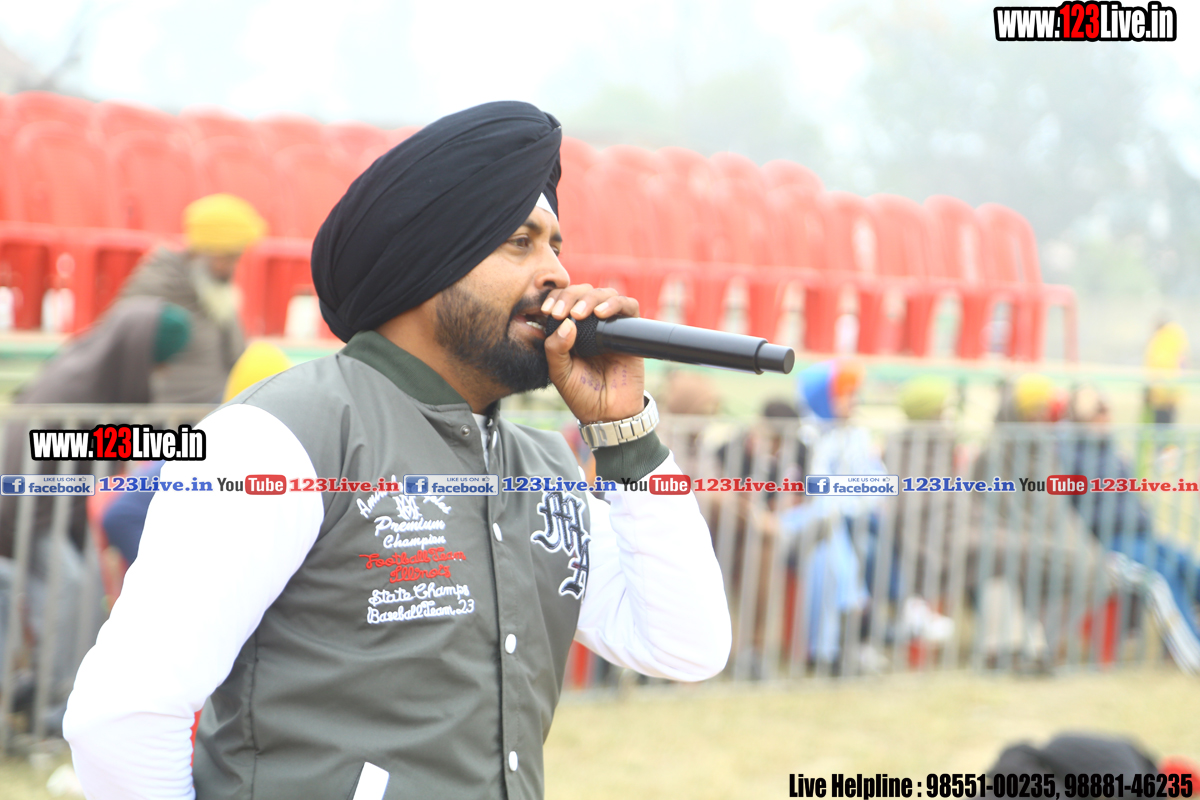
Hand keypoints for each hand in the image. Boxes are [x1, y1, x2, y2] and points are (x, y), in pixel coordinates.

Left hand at [540, 285, 644, 425]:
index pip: (563, 301)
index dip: (555, 299)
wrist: (608, 414)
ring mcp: (611, 326)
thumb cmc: (582, 394)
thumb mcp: (559, 373)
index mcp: (570, 330)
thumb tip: (566, 323)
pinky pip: (628, 307)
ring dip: (590, 298)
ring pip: (605, 294)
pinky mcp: (630, 331)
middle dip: (570, 296)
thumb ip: (555, 349)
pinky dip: (614, 304)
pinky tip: (601, 314)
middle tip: (561, 313)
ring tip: (579, 314)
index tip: (547, 310)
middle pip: (583, 292)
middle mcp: (591, 324)